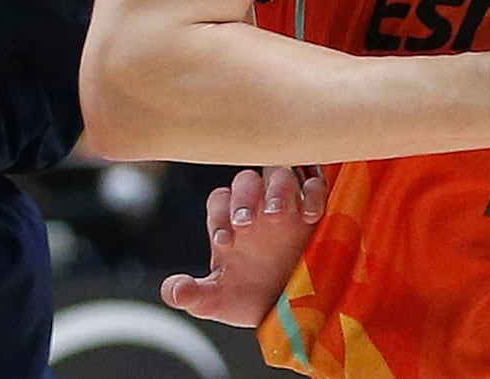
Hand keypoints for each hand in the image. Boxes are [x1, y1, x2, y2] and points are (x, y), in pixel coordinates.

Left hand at [162, 167, 324, 327]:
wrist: (293, 315)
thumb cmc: (252, 299)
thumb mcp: (220, 301)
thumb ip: (194, 294)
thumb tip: (173, 291)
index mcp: (232, 224)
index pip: (220, 200)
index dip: (219, 215)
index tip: (225, 242)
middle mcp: (257, 209)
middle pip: (246, 181)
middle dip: (244, 197)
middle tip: (246, 223)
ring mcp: (288, 208)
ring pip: (280, 175)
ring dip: (277, 189)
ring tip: (276, 213)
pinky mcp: (316, 214)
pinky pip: (315, 187)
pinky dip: (313, 195)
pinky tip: (310, 217)